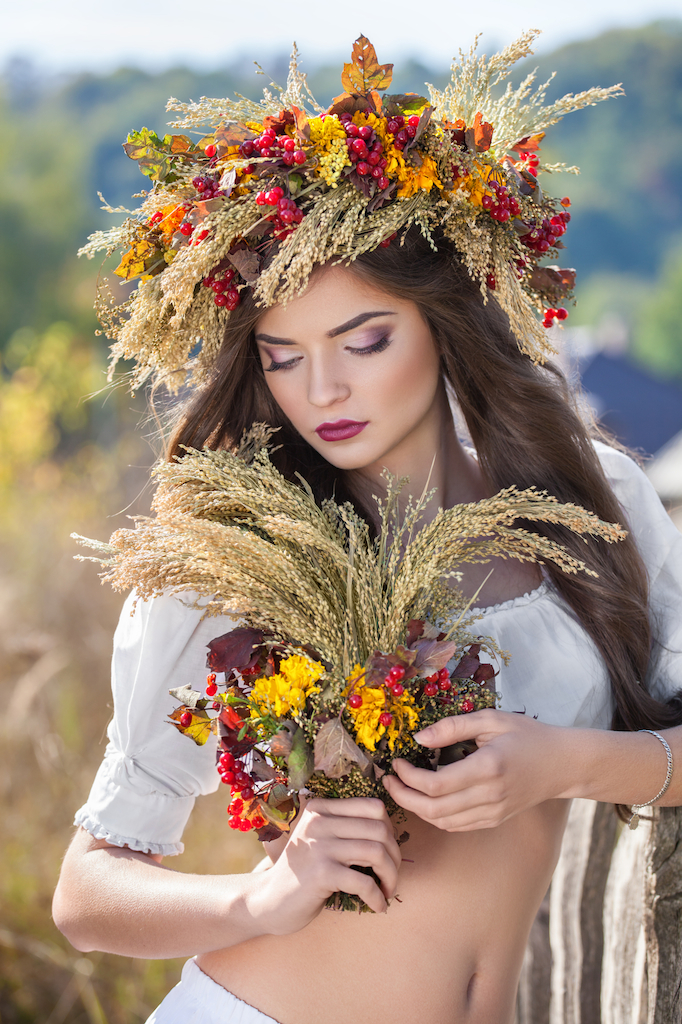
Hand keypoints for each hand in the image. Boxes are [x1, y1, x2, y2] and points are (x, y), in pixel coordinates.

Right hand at [255, 797, 400, 932]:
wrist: (268, 901)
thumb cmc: (304, 872)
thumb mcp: (320, 840)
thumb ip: (346, 828)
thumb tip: (390, 832)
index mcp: (321, 809)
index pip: (373, 806)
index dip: (390, 830)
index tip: (388, 852)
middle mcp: (319, 822)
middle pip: (379, 829)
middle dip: (394, 856)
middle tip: (391, 876)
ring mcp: (319, 846)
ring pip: (376, 852)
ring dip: (390, 876)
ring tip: (387, 890)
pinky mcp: (321, 874)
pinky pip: (365, 882)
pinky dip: (378, 897)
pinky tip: (378, 906)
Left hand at [383, 709, 576, 831]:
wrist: (562, 764)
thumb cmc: (527, 735)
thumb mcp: (490, 720)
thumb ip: (453, 727)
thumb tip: (419, 738)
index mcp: (488, 767)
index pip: (436, 784)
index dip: (408, 778)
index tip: (396, 763)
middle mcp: (490, 795)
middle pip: (433, 810)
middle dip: (403, 797)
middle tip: (389, 780)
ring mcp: (493, 812)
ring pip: (442, 822)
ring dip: (416, 808)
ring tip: (402, 788)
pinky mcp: (494, 820)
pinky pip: (456, 825)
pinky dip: (435, 816)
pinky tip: (425, 799)